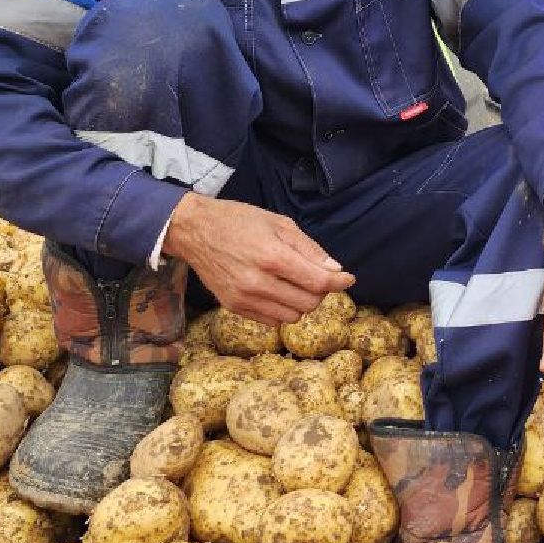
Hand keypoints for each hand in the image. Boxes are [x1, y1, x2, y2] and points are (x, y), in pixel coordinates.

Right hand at [162, 193, 354, 325]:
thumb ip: (310, 249)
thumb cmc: (239, 221)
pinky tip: (276, 291)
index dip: (340, 282)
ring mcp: (244, 298)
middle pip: (309, 303)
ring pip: (292, 316)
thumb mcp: (280, 223)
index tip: (347, 278)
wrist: (195, 230)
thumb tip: (335, 271)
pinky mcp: (233, 307)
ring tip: (294, 283)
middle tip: (315, 277)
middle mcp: (258, 282)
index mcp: (272, 256)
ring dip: (302, 302)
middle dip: (320, 292)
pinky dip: (282, 310)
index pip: (318, 282)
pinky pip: (272, 321)